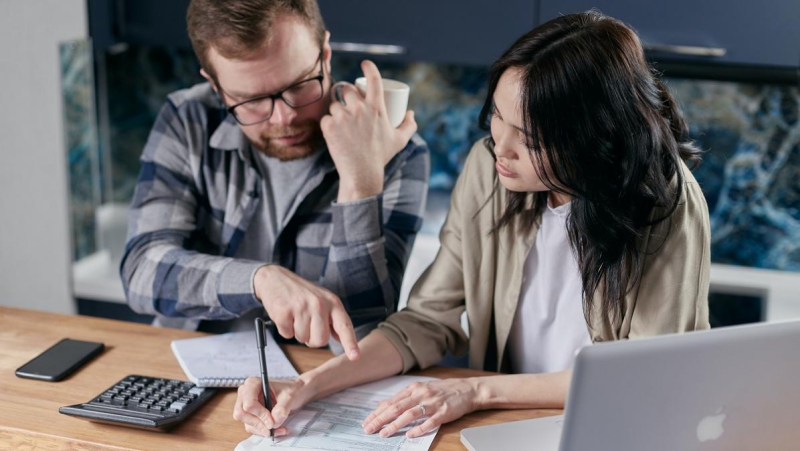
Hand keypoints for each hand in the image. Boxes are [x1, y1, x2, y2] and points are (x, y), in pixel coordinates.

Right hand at [233, 377, 316, 436]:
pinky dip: (264, 431)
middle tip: (273, 427)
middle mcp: (245, 394)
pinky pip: (252, 427)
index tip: (272, 421)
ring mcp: (246, 405)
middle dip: (258, 424)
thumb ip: (282, 408)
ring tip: (281, 429)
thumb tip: (274, 422)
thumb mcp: (290, 396)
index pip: (248, 403)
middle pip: (242, 414)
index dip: (260, 414)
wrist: (296, 393)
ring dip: (263, 430)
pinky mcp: (250, 415)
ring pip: (247, 423)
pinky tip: (277, 429)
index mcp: (252, 383)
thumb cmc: (292, 390)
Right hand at [254, 265, 359, 359]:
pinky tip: (285, 315)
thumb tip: (341, 339)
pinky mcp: (284, 312)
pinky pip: (287, 335)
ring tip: (295, 315)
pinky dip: (285, 329)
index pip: (344, 326)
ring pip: (303, 339)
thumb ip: (333, 319)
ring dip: (297, 332)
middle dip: (312, 339)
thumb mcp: (323, 300)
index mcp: (332, 302)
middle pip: (320, 340)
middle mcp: (319, 304)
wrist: (275, 278)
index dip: (350, 343)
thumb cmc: (301, 293)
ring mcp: (301, 307)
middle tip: (306, 324)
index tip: (355, 357)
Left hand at [321, 60, 417, 201]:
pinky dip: (328, 124)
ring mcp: (343, 117)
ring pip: (335, 105)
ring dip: (337, 111)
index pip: (373, 79)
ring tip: (342, 123)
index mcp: (377, 108)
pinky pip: (326, 118)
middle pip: (347, 90)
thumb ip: (409, 125)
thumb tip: (410, 113)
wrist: (362, 173)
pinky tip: (333, 132)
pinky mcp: (329, 126)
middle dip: (347, 95)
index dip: (369, 67)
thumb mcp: (399, 140)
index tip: (365, 64)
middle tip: (349, 107)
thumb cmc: (381, 156)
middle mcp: (359, 109)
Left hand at [362, 378, 479, 438]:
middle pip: (396, 408)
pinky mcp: (443, 412)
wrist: (467, 389)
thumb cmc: (443, 390)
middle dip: (380, 419)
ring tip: (384, 433)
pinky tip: (410, 435)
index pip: (391, 402)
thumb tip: (382, 405)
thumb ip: (403, 397)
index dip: (377, 413)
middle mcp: (421, 394)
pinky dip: (419, 429)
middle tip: (369, 429)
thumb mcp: (421, 389)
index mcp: (414, 388)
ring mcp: (432, 403)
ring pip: (410, 414)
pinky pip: (429, 422)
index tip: (366, 422)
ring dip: (395, 425)